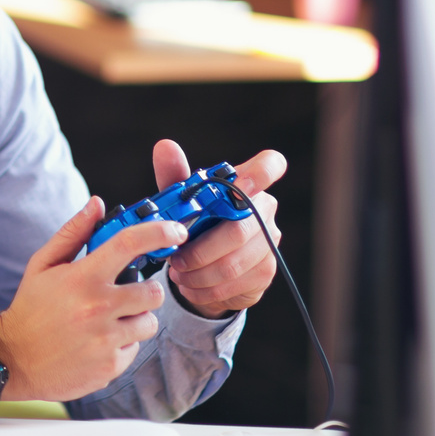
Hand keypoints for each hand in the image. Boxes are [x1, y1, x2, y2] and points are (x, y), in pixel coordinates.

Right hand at [0, 197, 190, 402]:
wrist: (13, 359)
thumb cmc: (30, 308)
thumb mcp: (43, 265)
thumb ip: (73, 233)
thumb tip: (96, 205)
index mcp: (83, 278)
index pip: (129, 244)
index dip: (158, 232)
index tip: (175, 230)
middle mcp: (98, 309)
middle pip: (153, 292)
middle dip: (147, 290)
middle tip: (128, 293)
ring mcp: (105, 341)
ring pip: (149, 323)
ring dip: (137, 319)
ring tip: (111, 320)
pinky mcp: (110, 367)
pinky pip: (134, 349)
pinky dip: (123, 344)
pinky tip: (99, 342)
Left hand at [155, 142, 285, 318]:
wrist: (207, 268)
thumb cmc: (197, 224)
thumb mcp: (182, 201)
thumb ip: (174, 176)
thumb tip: (165, 146)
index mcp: (247, 185)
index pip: (270, 166)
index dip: (262, 173)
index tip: (242, 185)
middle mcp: (265, 210)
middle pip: (239, 231)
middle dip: (200, 250)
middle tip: (175, 260)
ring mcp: (269, 243)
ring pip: (234, 263)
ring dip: (198, 273)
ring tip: (177, 274)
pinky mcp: (266, 272)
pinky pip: (234, 284)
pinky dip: (205, 289)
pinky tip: (190, 286)